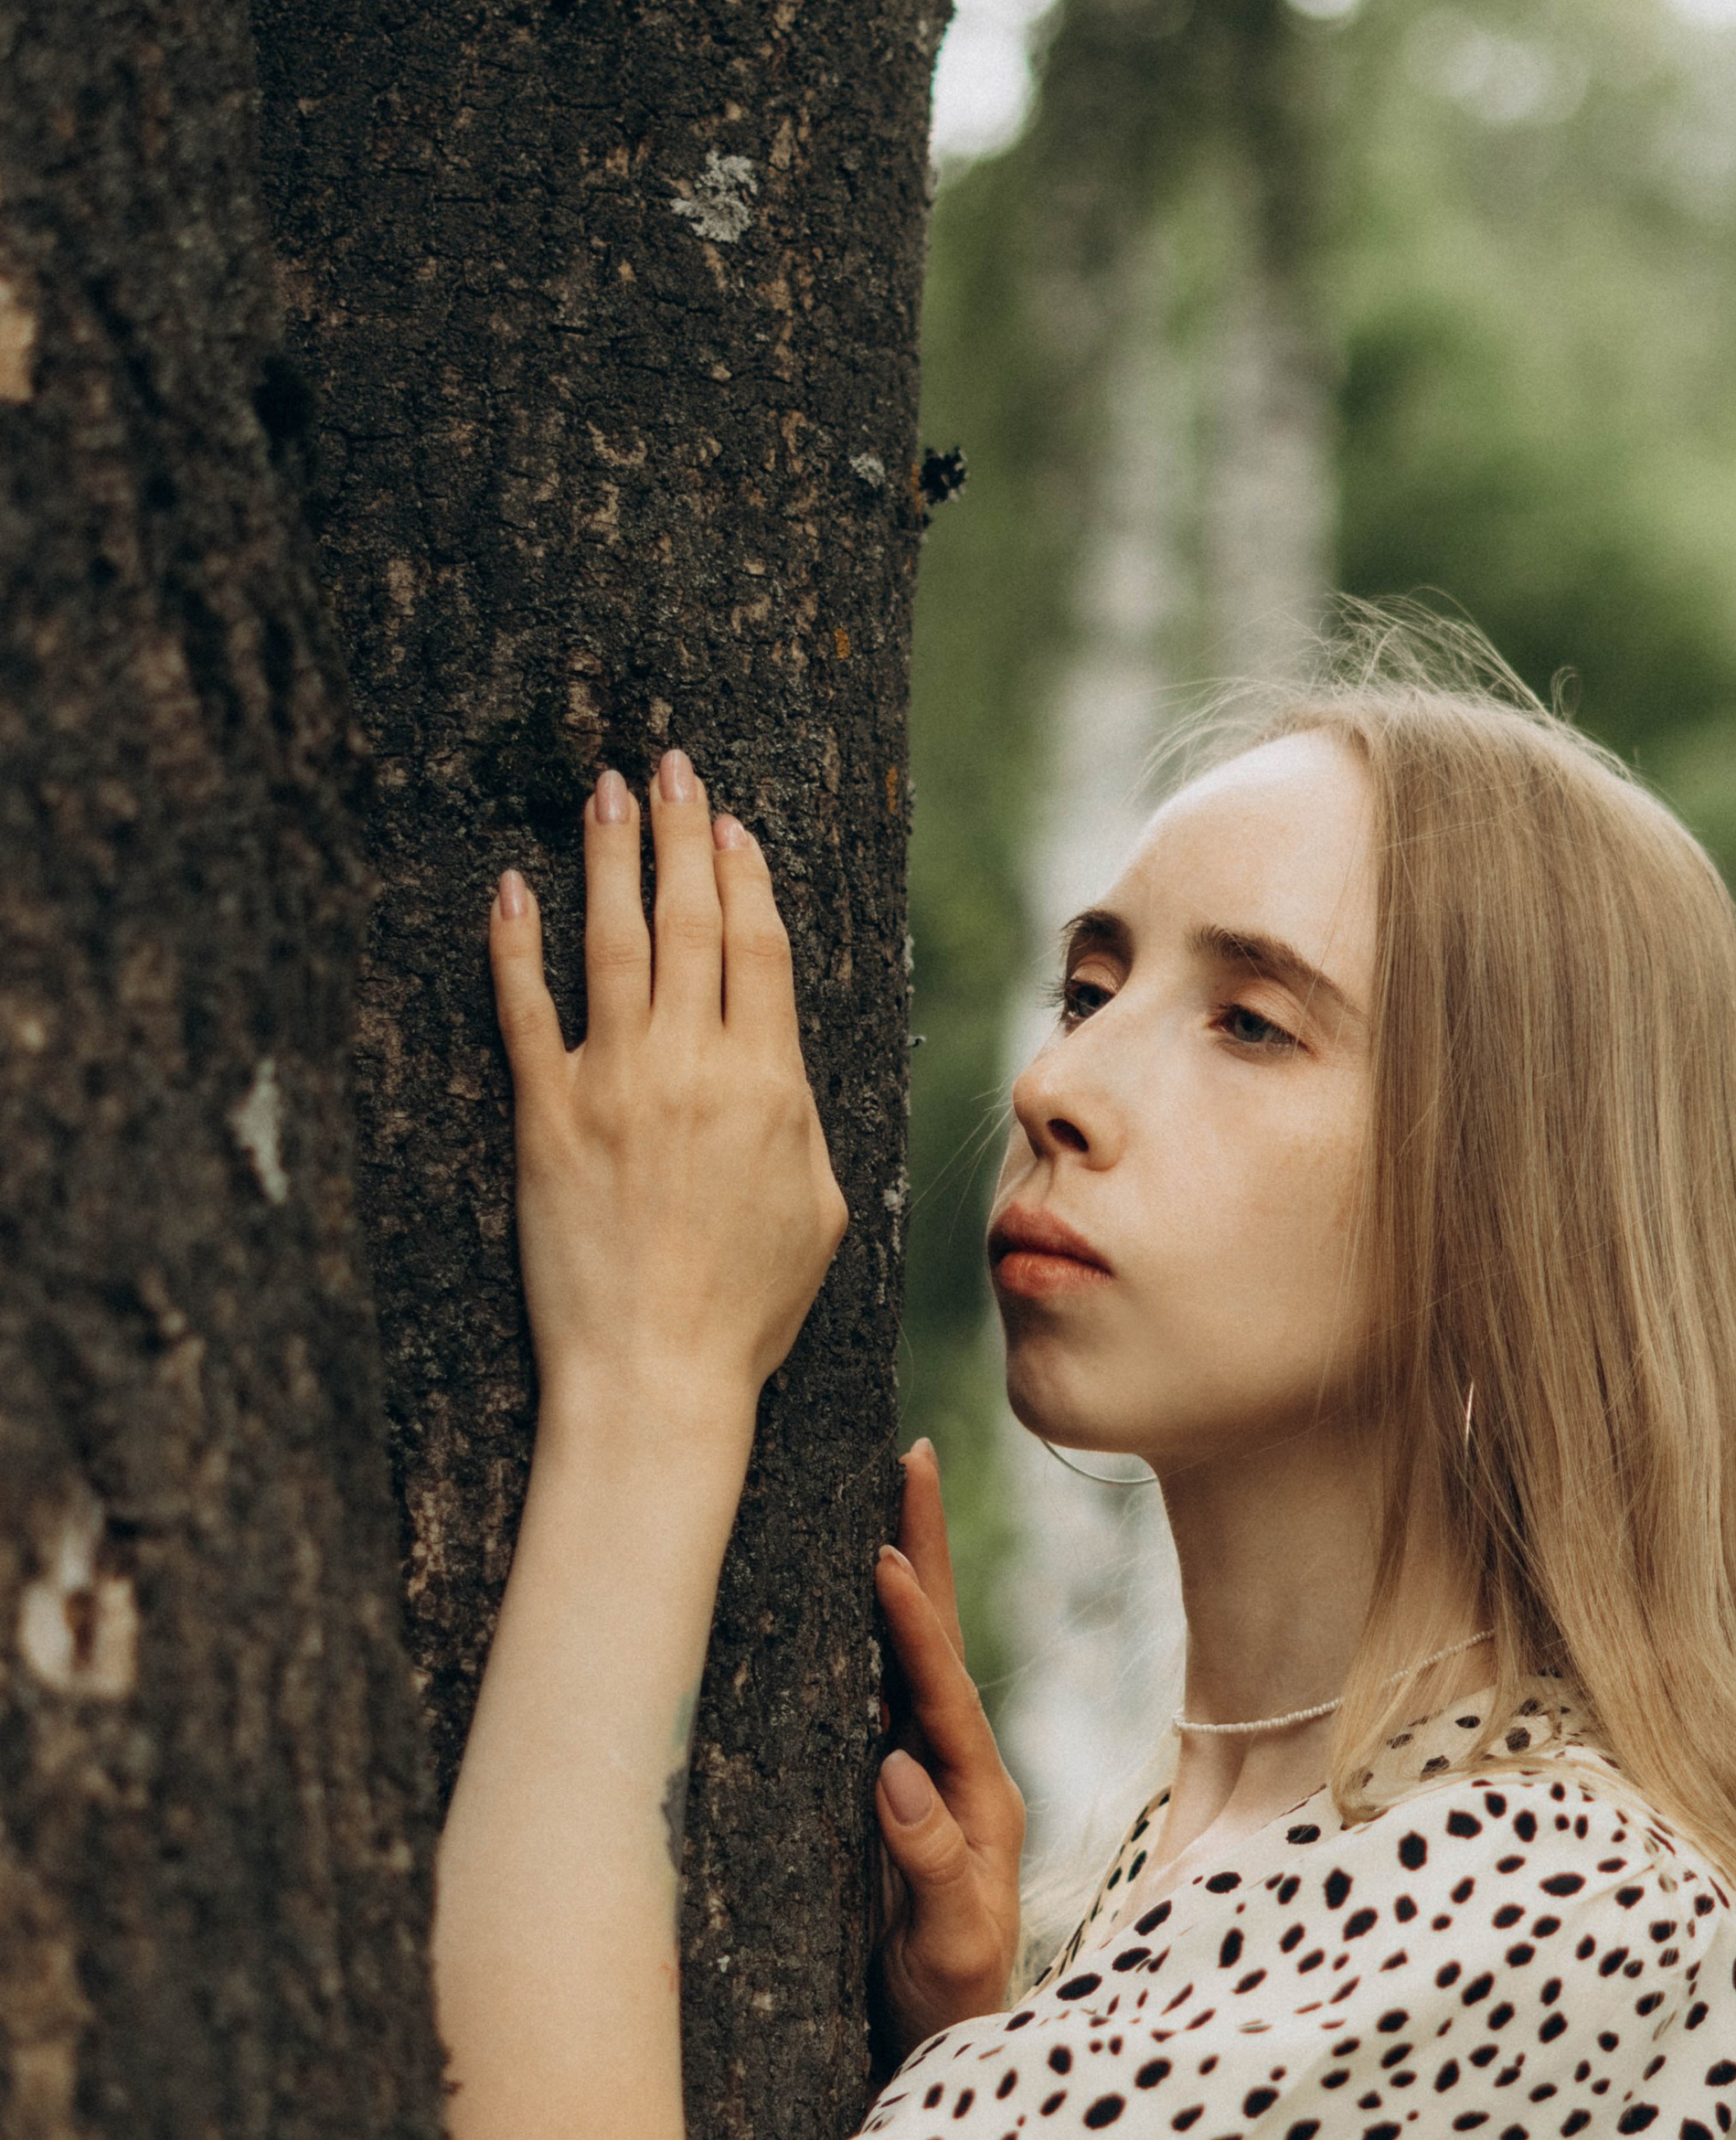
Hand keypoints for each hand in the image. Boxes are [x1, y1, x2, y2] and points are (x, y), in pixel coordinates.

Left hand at [489, 752, 846, 1439]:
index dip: (746, 876)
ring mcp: (614, 1087)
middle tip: (669, 764)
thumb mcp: (821, 1210)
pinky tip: (510, 888)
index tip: (733, 823)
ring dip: (608, 857)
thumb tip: (782, 1066)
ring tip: (604, 791)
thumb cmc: (747, 1310)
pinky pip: (523, 1012)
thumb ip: (803, 1121)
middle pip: (691, 922)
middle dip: (680, 833)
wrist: (656, 1376)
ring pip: (613, 943)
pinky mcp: (545, 1119)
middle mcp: (694, 1068)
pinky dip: (515, 943)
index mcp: (771, 1086)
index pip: (760, 950)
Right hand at [873, 1443, 1025, 2051]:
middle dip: (922, 1548)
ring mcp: (926, 1775)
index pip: (944, 1692)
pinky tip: (834, 1587)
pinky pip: (877, 1693)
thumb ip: (935, 1871)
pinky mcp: (890, 1792)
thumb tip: (898, 1772)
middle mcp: (959, 1771)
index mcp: (982, 1799)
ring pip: (907, 1655)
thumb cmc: (948, 2009)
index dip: (914, 1623)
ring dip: (895, 1573)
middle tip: (909, 1454)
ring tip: (875, 1490)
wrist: (944, 2054)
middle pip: (939, 1641)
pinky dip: (862, 1631)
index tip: (883, 1553)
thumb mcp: (949, 1955)